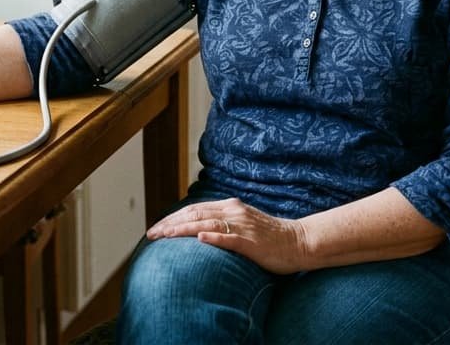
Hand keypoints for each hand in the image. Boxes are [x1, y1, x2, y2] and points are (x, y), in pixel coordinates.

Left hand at [145, 197, 312, 273]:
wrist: (299, 242)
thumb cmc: (270, 238)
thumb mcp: (243, 225)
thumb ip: (223, 224)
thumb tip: (199, 231)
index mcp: (231, 207)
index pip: (195, 209)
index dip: (173, 217)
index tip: (156, 227)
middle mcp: (234, 212)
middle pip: (195, 214)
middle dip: (170, 223)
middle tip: (151, 234)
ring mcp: (243, 226)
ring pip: (207, 224)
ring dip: (183, 230)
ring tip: (164, 236)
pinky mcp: (252, 242)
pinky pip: (230, 238)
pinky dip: (214, 237)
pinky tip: (200, 238)